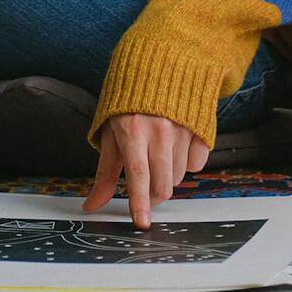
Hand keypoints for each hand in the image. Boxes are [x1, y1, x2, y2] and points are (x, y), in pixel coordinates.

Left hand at [82, 113, 207, 227]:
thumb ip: (105, 174)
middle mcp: (160, 130)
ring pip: (178, 177)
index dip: (139, 202)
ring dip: (166, 178)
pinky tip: (175, 149)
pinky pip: (197, 164)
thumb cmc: (128, 105)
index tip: (142, 222)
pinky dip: (186, 164)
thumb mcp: (110, 134)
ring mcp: (183, 128)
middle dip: (152, 197)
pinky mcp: (200, 128)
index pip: (138, 174)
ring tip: (156, 158)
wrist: (157, 69)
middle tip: (143, 191)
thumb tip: (91, 205)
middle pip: (162, 184)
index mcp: (133, 131)